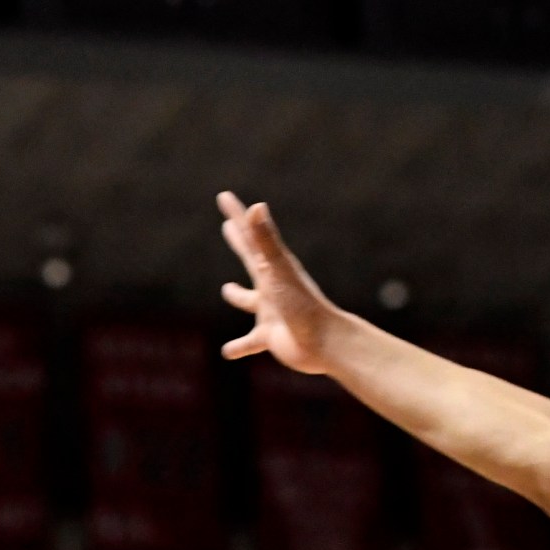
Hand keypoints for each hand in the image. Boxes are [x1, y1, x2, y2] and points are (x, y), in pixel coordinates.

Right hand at [217, 191, 347, 373]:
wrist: (325, 342)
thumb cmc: (302, 305)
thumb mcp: (278, 271)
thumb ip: (265, 241)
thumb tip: (257, 207)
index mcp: (271, 268)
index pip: (250, 235)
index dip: (237, 215)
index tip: (224, 197)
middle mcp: (271, 286)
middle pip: (251, 259)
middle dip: (240, 242)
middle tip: (229, 226)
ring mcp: (271, 311)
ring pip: (249, 301)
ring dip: (238, 295)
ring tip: (227, 289)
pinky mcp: (270, 337)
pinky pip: (249, 342)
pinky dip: (238, 346)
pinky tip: (227, 352)